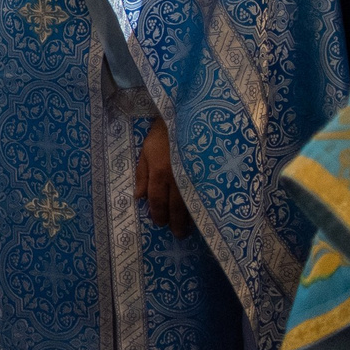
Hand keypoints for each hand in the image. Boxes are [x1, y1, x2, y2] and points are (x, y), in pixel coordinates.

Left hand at [135, 118, 194, 238]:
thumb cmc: (164, 132)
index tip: (159, 223)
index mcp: (160, 171)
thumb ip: (142, 174)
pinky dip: (202, 207)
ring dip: (189, 219)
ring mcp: (195, 176)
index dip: (157, 214)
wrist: (190, 115)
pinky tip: (203, 214)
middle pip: (175, 207)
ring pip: (191, 204)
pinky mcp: (210, 174)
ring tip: (188, 229)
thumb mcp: (147, 150)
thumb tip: (139, 197)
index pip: (156, 200)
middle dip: (174, 222)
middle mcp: (178, 177)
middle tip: (176, 233)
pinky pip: (205, 195)